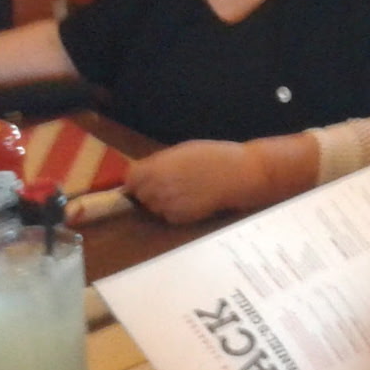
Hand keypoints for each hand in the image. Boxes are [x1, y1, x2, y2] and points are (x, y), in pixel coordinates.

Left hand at [125, 140, 267, 223]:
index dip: (137, 178)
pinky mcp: (181, 218)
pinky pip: (168, 216)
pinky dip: (175, 211)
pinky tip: (191, 200)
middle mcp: (157, 189)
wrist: (239, 175)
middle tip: (168, 183)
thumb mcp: (182, 151)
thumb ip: (159, 162)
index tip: (145, 176)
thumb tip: (143, 170)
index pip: (130, 179)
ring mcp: (168, 206)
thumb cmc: (213, 156)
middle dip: (149, 189)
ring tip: (183, 191)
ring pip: (153, 207)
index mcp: (155, 169)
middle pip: (140, 194)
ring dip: (162, 201)